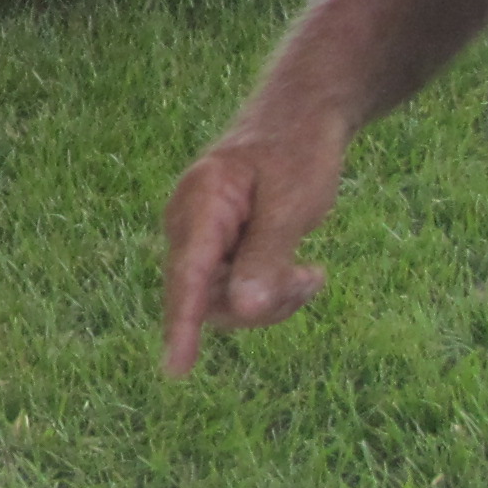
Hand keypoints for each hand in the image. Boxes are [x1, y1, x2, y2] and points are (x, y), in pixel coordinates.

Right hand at [161, 110, 352, 373]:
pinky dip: (269, 292)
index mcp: (201, 203)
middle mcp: (187, 225)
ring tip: (312, 275)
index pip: (188, 273)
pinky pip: (232, 292)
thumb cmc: (297, 152)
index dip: (182, 323)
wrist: (299, 119)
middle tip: (312, 280)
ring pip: (224, 302)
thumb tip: (244, 310)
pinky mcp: (212, 251)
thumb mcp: (292, 203)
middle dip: (262, 304)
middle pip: (208, 298)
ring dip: (271, 300)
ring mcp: (198, 240)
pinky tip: (303, 275)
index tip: (175, 369)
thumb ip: (266, 256)